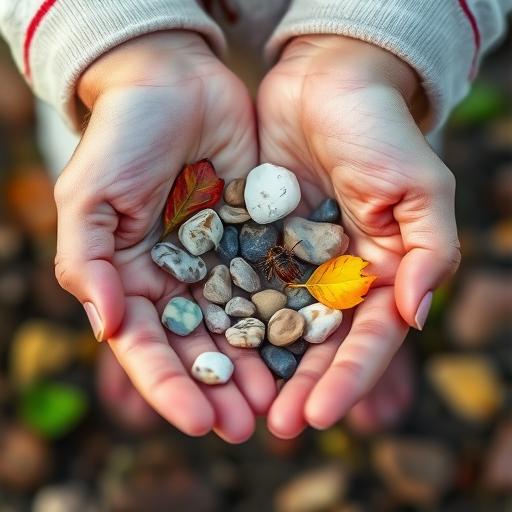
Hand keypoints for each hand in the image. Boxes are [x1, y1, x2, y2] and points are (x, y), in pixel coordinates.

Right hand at [54, 31, 275, 441]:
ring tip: (277, 402)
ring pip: (241, 327)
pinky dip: (286, 318)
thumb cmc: (123, 137)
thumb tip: (108, 328)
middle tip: (247, 426)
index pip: (150, 347)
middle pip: (200, 348)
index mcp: (134, 280)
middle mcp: (179, 281)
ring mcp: (221, 262)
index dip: (170, 387)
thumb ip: (86, 263)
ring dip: (257, 367)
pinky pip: (274, 285)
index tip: (197, 421)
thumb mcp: (89, 198)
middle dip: (221, 389)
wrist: (174, 83)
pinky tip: (305, 346)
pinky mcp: (258, 239)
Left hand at [258, 35, 459, 436]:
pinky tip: (213, 348)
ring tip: (239, 403)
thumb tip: (415, 315)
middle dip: (300, 386)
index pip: (366, 339)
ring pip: (276, 325)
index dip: (347, 379)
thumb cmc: (379, 131)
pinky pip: (240, 285)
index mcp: (380, 273)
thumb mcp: (419, 186)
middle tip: (277, 427)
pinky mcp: (254, 241)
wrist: (326, 82)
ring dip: (261, 366)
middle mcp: (335, 277)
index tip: (320, 415)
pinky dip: (230, 318)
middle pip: (318, 345)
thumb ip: (429, 251)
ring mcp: (292, 262)